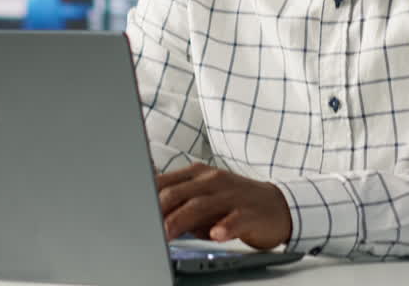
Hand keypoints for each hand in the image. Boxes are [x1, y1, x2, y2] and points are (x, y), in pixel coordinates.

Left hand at [155, 163, 291, 250]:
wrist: (278, 206)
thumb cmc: (234, 203)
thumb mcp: (203, 197)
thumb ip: (178, 203)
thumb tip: (147, 214)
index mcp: (197, 175)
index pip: (165, 183)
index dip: (146, 197)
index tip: (130, 212)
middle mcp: (212, 181)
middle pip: (179, 193)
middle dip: (159, 210)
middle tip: (144, 228)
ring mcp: (232, 195)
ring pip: (202, 205)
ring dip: (181, 219)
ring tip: (167, 234)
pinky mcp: (251, 212)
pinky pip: (236, 218)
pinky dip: (225, 226)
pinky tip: (216, 233)